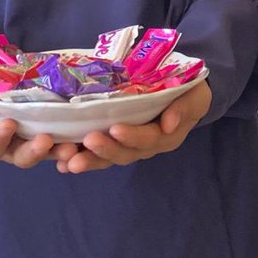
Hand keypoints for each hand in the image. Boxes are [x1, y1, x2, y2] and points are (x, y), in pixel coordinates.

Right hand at [0, 92, 74, 168]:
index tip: (7, 124)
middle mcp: (10, 147)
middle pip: (20, 157)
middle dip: (33, 151)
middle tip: (44, 141)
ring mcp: (31, 141)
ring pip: (44, 153)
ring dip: (57, 152)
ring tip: (70, 148)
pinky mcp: (50, 132)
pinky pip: (60, 142)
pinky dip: (70, 144)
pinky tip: (81, 141)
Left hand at [60, 81, 212, 174]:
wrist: (188, 94)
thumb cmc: (191, 92)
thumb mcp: (195, 96)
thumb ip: (184, 107)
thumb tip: (169, 124)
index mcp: (166, 136)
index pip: (148, 138)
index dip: (132, 136)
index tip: (115, 128)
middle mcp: (147, 146)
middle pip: (125, 153)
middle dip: (105, 150)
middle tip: (86, 143)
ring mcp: (131, 146)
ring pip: (110, 158)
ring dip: (90, 159)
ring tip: (68, 162)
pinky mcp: (117, 142)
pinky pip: (100, 154)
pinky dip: (83, 158)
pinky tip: (62, 164)